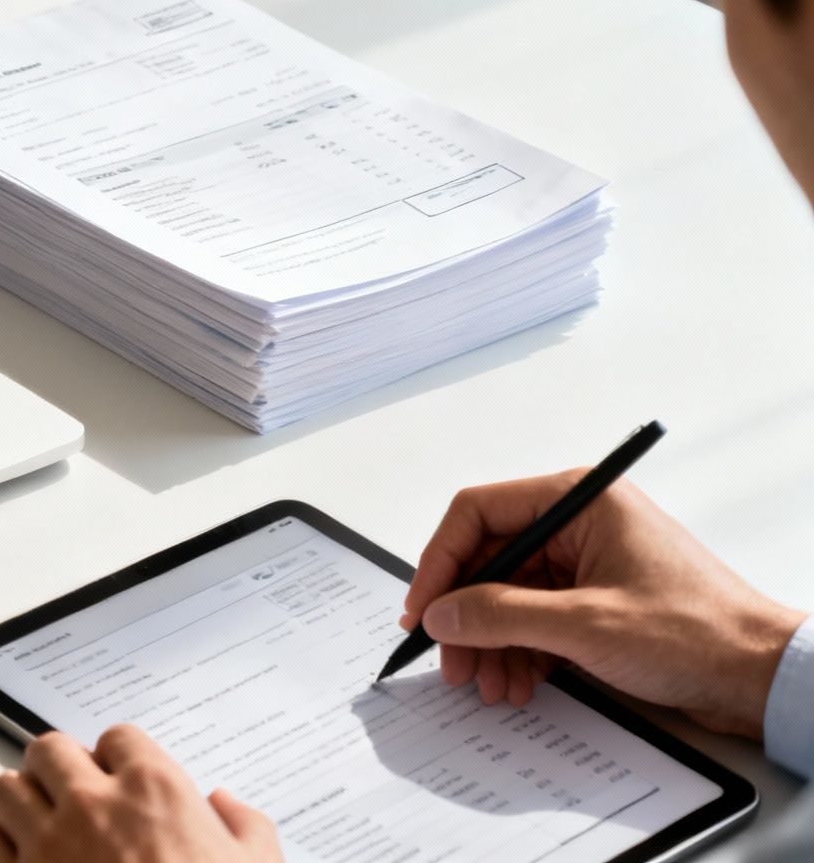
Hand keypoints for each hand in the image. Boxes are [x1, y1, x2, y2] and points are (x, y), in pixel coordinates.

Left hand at [0, 727, 280, 862]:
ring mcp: (49, 842)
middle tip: (71, 793)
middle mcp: (94, 804)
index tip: (120, 778)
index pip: (117, 737)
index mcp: (154, 789)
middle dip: (58, 768)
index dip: (118, 758)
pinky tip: (18, 856)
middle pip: (48, 749)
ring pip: (5, 787)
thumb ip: (245, 825)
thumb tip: (225, 804)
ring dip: (20, 801)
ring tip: (39, 821)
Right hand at [403, 472, 806, 736]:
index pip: (478, 513)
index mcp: (578, 500)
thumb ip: (498, 615)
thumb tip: (440, 614)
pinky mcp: (597, 599)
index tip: (424, 610)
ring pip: (508, 595)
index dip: (440, 563)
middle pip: (489, 560)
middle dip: (466, 616)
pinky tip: (518, 682)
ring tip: (489, 684)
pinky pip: (535, 617)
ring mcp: (588, 562)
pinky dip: (519, 650)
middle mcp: (578, 523)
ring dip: (491, 642)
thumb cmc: (698, 634)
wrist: (761, 676)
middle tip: (452, 661)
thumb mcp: (582, 625)